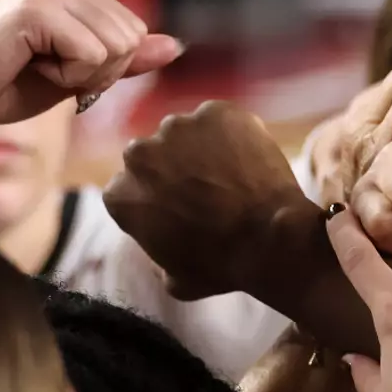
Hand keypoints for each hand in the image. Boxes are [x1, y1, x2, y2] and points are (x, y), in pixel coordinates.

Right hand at [0, 0, 180, 139]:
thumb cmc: (6, 86)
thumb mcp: (79, 74)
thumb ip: (125, 59)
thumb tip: (176, 46)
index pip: (135, 32)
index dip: (105, 68)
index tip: (60, 69)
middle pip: (131, 38)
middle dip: (98, 73)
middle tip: (46, 70)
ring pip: (116, 47)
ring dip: (81, 75)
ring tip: (35, 65)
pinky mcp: (35, 8)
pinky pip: (91, 55)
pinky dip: (66, 76)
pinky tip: (27, 65)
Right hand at [106, 100, 311, 302]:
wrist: (270, 237)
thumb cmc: (222, 265)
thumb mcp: (175, 279)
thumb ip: (157, 256)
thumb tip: (161, 248)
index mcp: (121, 193)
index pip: (128, 188)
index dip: (154, 198)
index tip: (177, 207)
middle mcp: (139, 154)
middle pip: (151, 155)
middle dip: (171, 168)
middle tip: (205, 188)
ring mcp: (178, 127)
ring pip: (184, 133)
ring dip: (200, 148)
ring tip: (230, 173)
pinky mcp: (216, 112)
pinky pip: (219, 120)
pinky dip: (231, 133)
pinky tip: (248, 158)